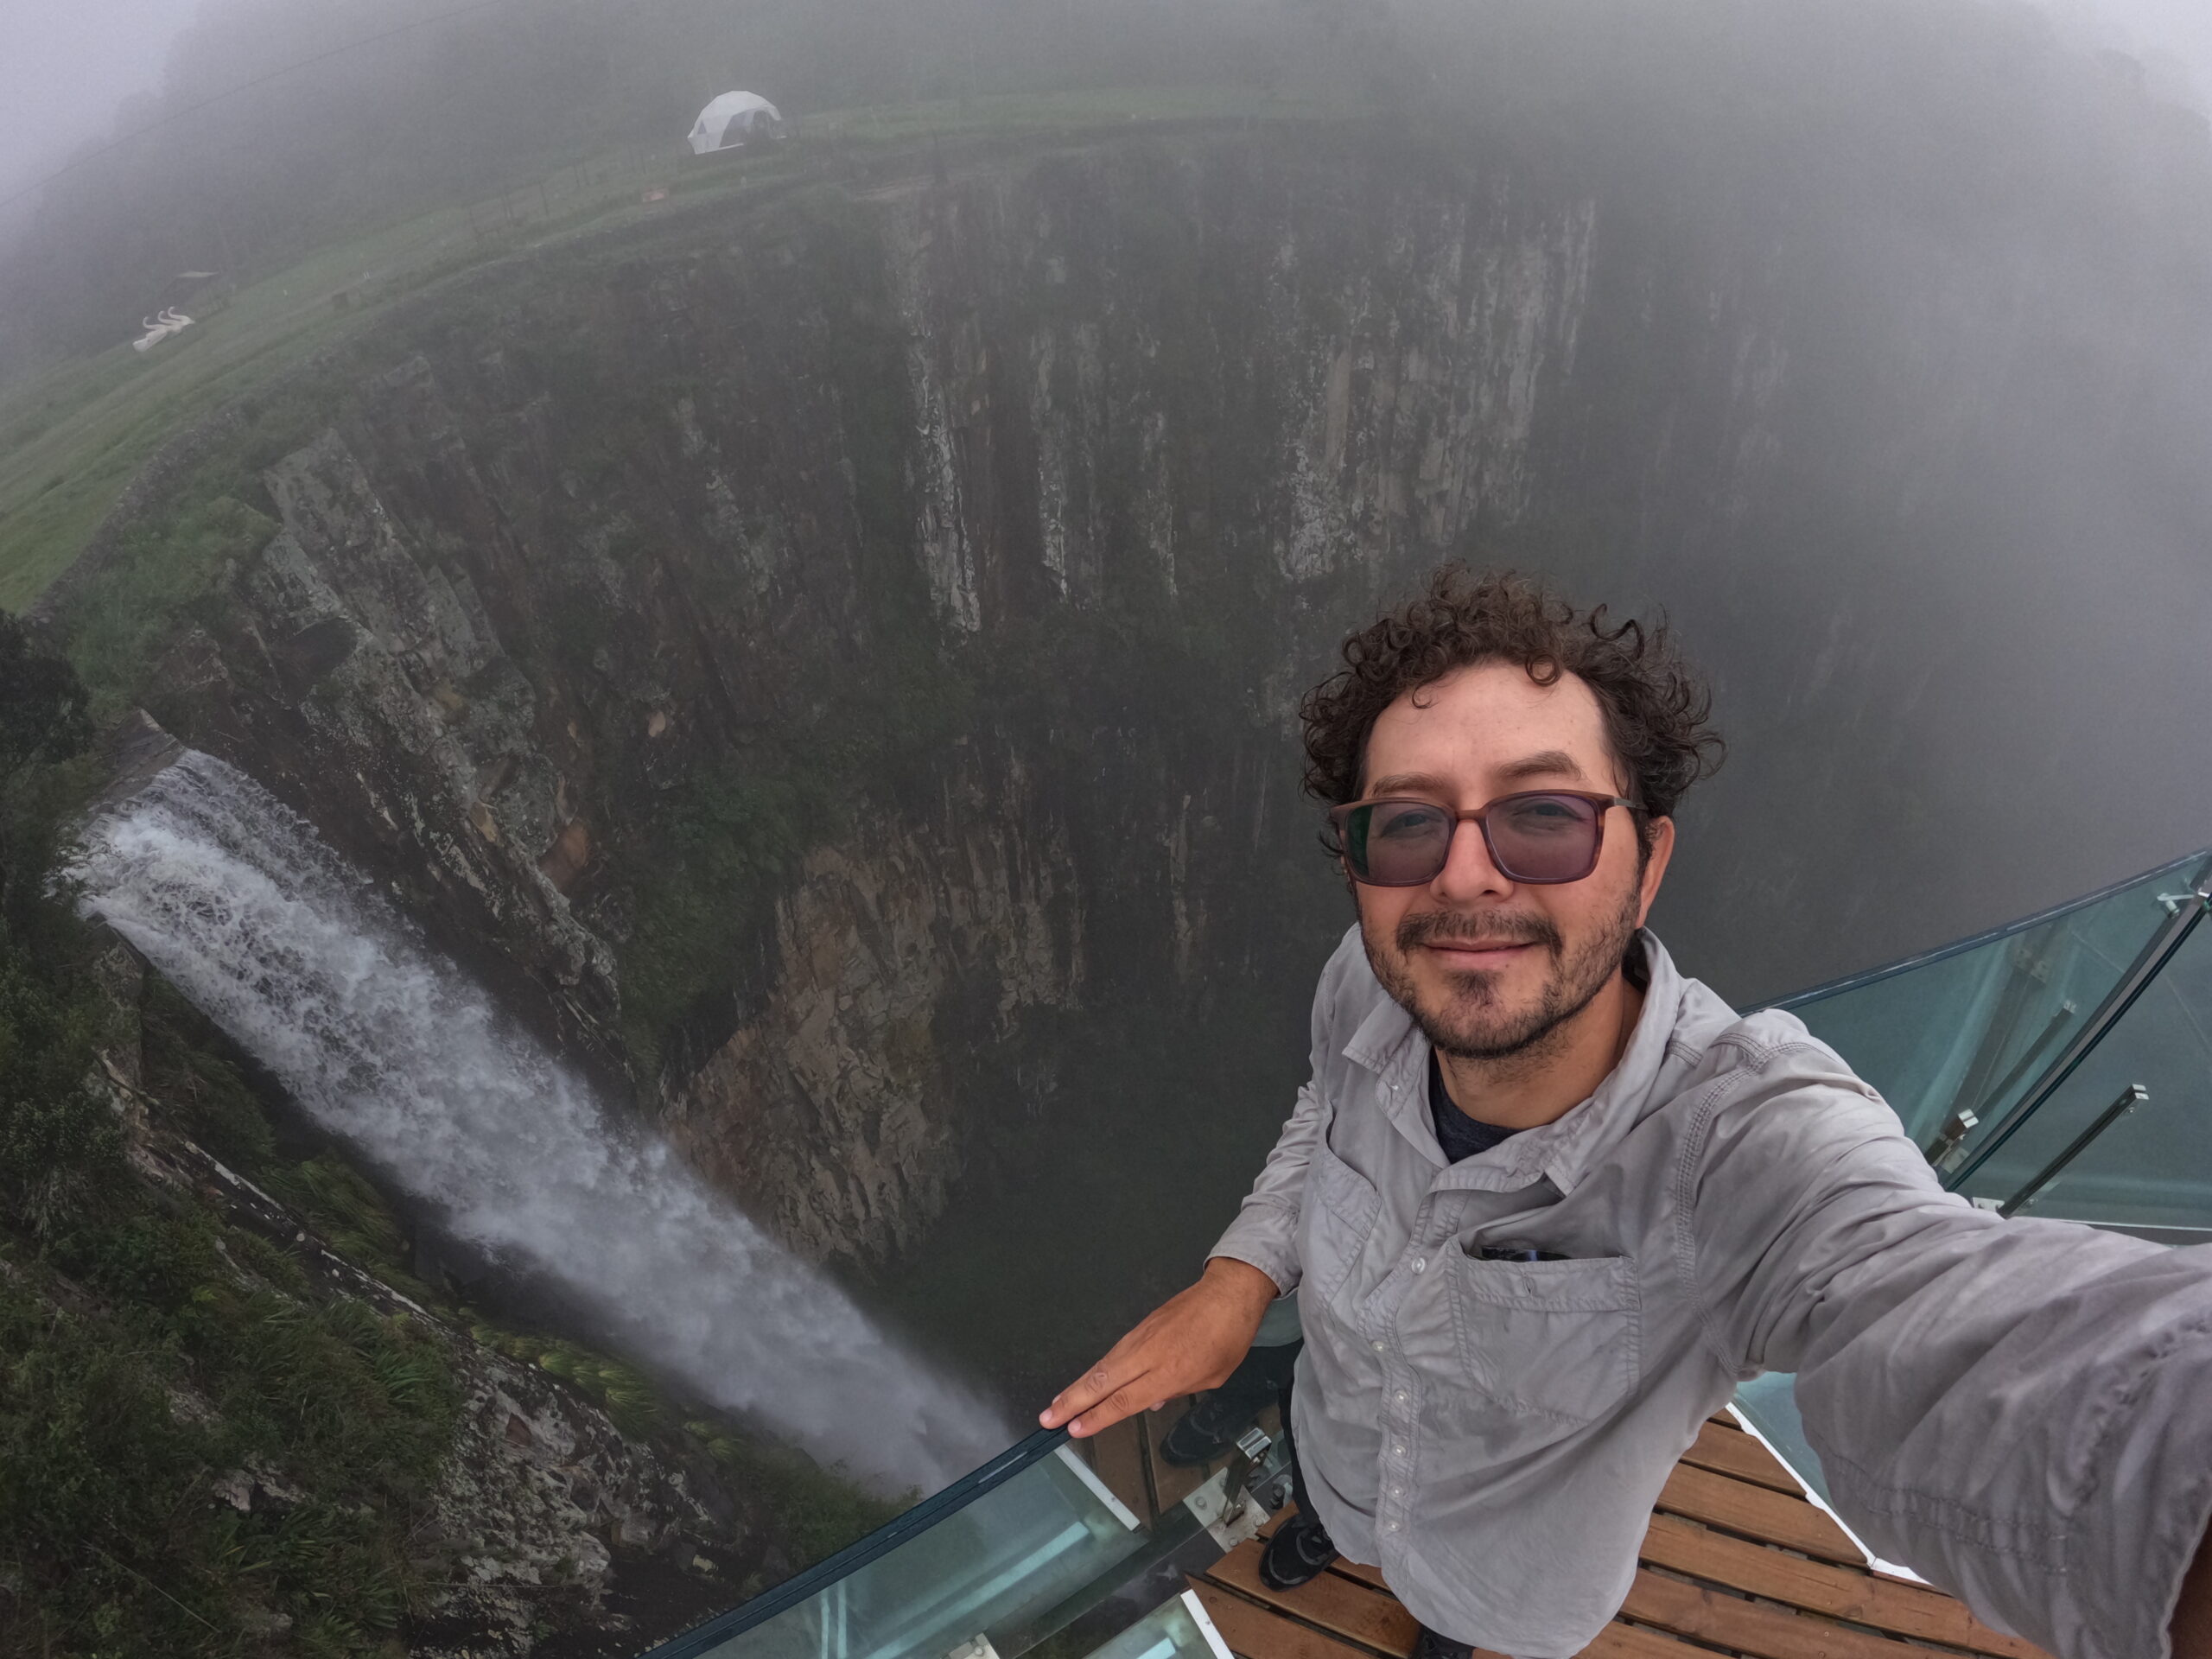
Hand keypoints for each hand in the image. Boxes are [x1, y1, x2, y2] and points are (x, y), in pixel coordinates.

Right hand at [1041, 1257, 1280, 1437]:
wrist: (1226, 1294)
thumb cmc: (1227, 1340)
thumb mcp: (1211, 1377)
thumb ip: (1179, 1391)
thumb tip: (1150, 1401)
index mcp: (1168, 1374)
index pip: (1124, 1401)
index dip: (1097, 1417)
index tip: (1074, 1429)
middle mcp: (1148, 1356)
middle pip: (1101, 1382)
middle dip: (1071, 1402)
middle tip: (1047, 1419)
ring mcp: (1140, 1338)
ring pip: (1102, 1366)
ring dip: (1076, 1386)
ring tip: (1056, 1405)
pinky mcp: (1139, 1327)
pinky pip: (1113, 1354)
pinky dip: (1095, 1370)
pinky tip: (1085, 1382)